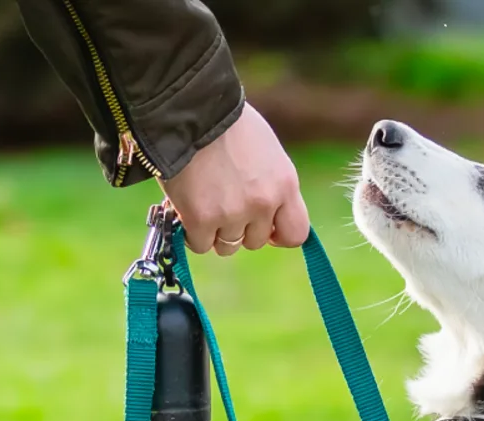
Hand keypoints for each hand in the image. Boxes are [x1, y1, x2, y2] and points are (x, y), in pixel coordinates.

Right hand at [161, 103, 309, 256]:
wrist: (191, 111)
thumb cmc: (226, 125)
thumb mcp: (267, 152)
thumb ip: (271, 185)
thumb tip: (267, 217)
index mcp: (285, 184)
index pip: (296, 233)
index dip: (279, 235)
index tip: (265, 229)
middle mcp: (263, 203)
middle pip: (255, 241)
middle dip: (240, 228)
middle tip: (222, 203)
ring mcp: (232, 214)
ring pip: (227, 246)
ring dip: (214, 231)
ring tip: (203, 202)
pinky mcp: (201, 220)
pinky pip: (199, 245)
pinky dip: (191, 232)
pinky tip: (187, 209)